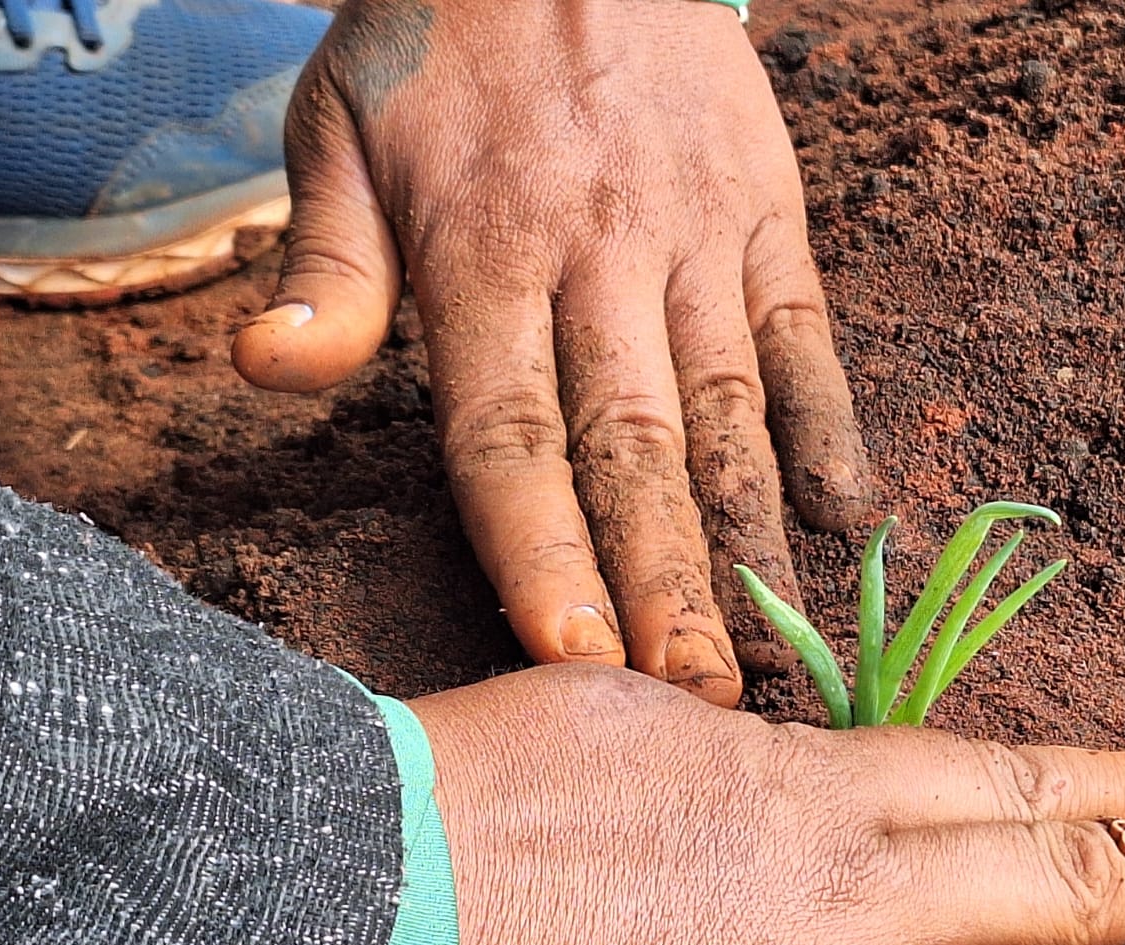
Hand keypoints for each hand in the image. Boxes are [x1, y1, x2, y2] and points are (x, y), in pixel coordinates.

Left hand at [232, 0, 868, 706]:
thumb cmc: (436, 47)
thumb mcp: (339, 130)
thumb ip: (325, 266)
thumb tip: (269, 375)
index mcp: (482, 255)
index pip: (511, 438)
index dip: (545, 554)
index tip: (581, 661)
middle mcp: (599, 258)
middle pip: (635, 449)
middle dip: (668, 583)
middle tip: (702, 699)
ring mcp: (697, 238)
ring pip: (731, 411)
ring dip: (754, 537)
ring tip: (778, 646)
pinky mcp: (768, 214)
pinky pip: (807, 334)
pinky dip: (832, 427)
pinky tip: (854, 521)